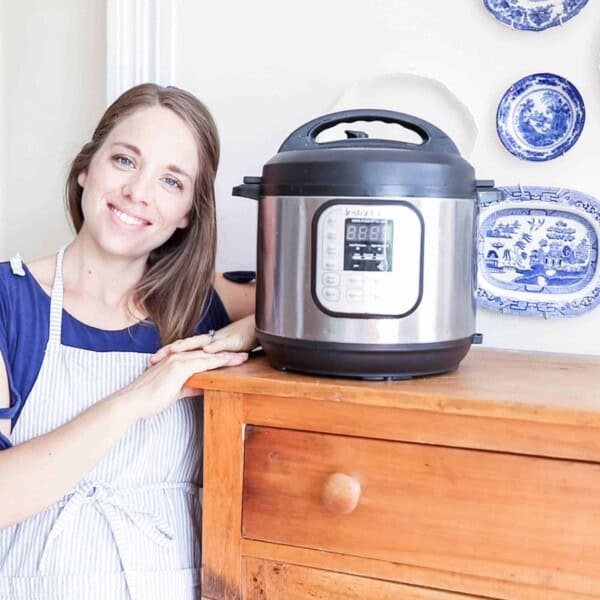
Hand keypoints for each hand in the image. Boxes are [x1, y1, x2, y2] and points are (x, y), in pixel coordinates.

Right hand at [118, 349, 247, 420]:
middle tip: (244, 354)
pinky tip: (229, 362)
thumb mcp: (174, 391)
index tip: (234, 358)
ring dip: (227, 356)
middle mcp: (178, 357)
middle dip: (227, 354)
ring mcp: (178, 360)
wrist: (134, 402)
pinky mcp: (179, 367)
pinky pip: (203, 363)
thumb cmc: (150, 398)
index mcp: (176, 361)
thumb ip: (189, 386)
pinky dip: (217, 362)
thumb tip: (202, 387)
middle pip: (209, 354)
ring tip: (243, 357)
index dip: (219, 357)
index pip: (203, 358)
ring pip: (209, 356)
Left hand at [149, 314, 256, 364]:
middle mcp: (209, 340)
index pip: (182, 349)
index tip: (151, 361)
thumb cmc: (238, 341)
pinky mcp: (233, 340)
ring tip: (174, 351)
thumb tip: (196, 378)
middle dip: (169, 350)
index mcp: (204, 345)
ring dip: (187, 346)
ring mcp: (220, 339)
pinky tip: (206, 351)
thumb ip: (207, 364)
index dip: (166, 354)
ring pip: (200, 342)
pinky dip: (214, 347)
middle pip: (186, 344)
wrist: (256, 328)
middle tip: (154, 358)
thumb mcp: (220, 356)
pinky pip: (222, 343)